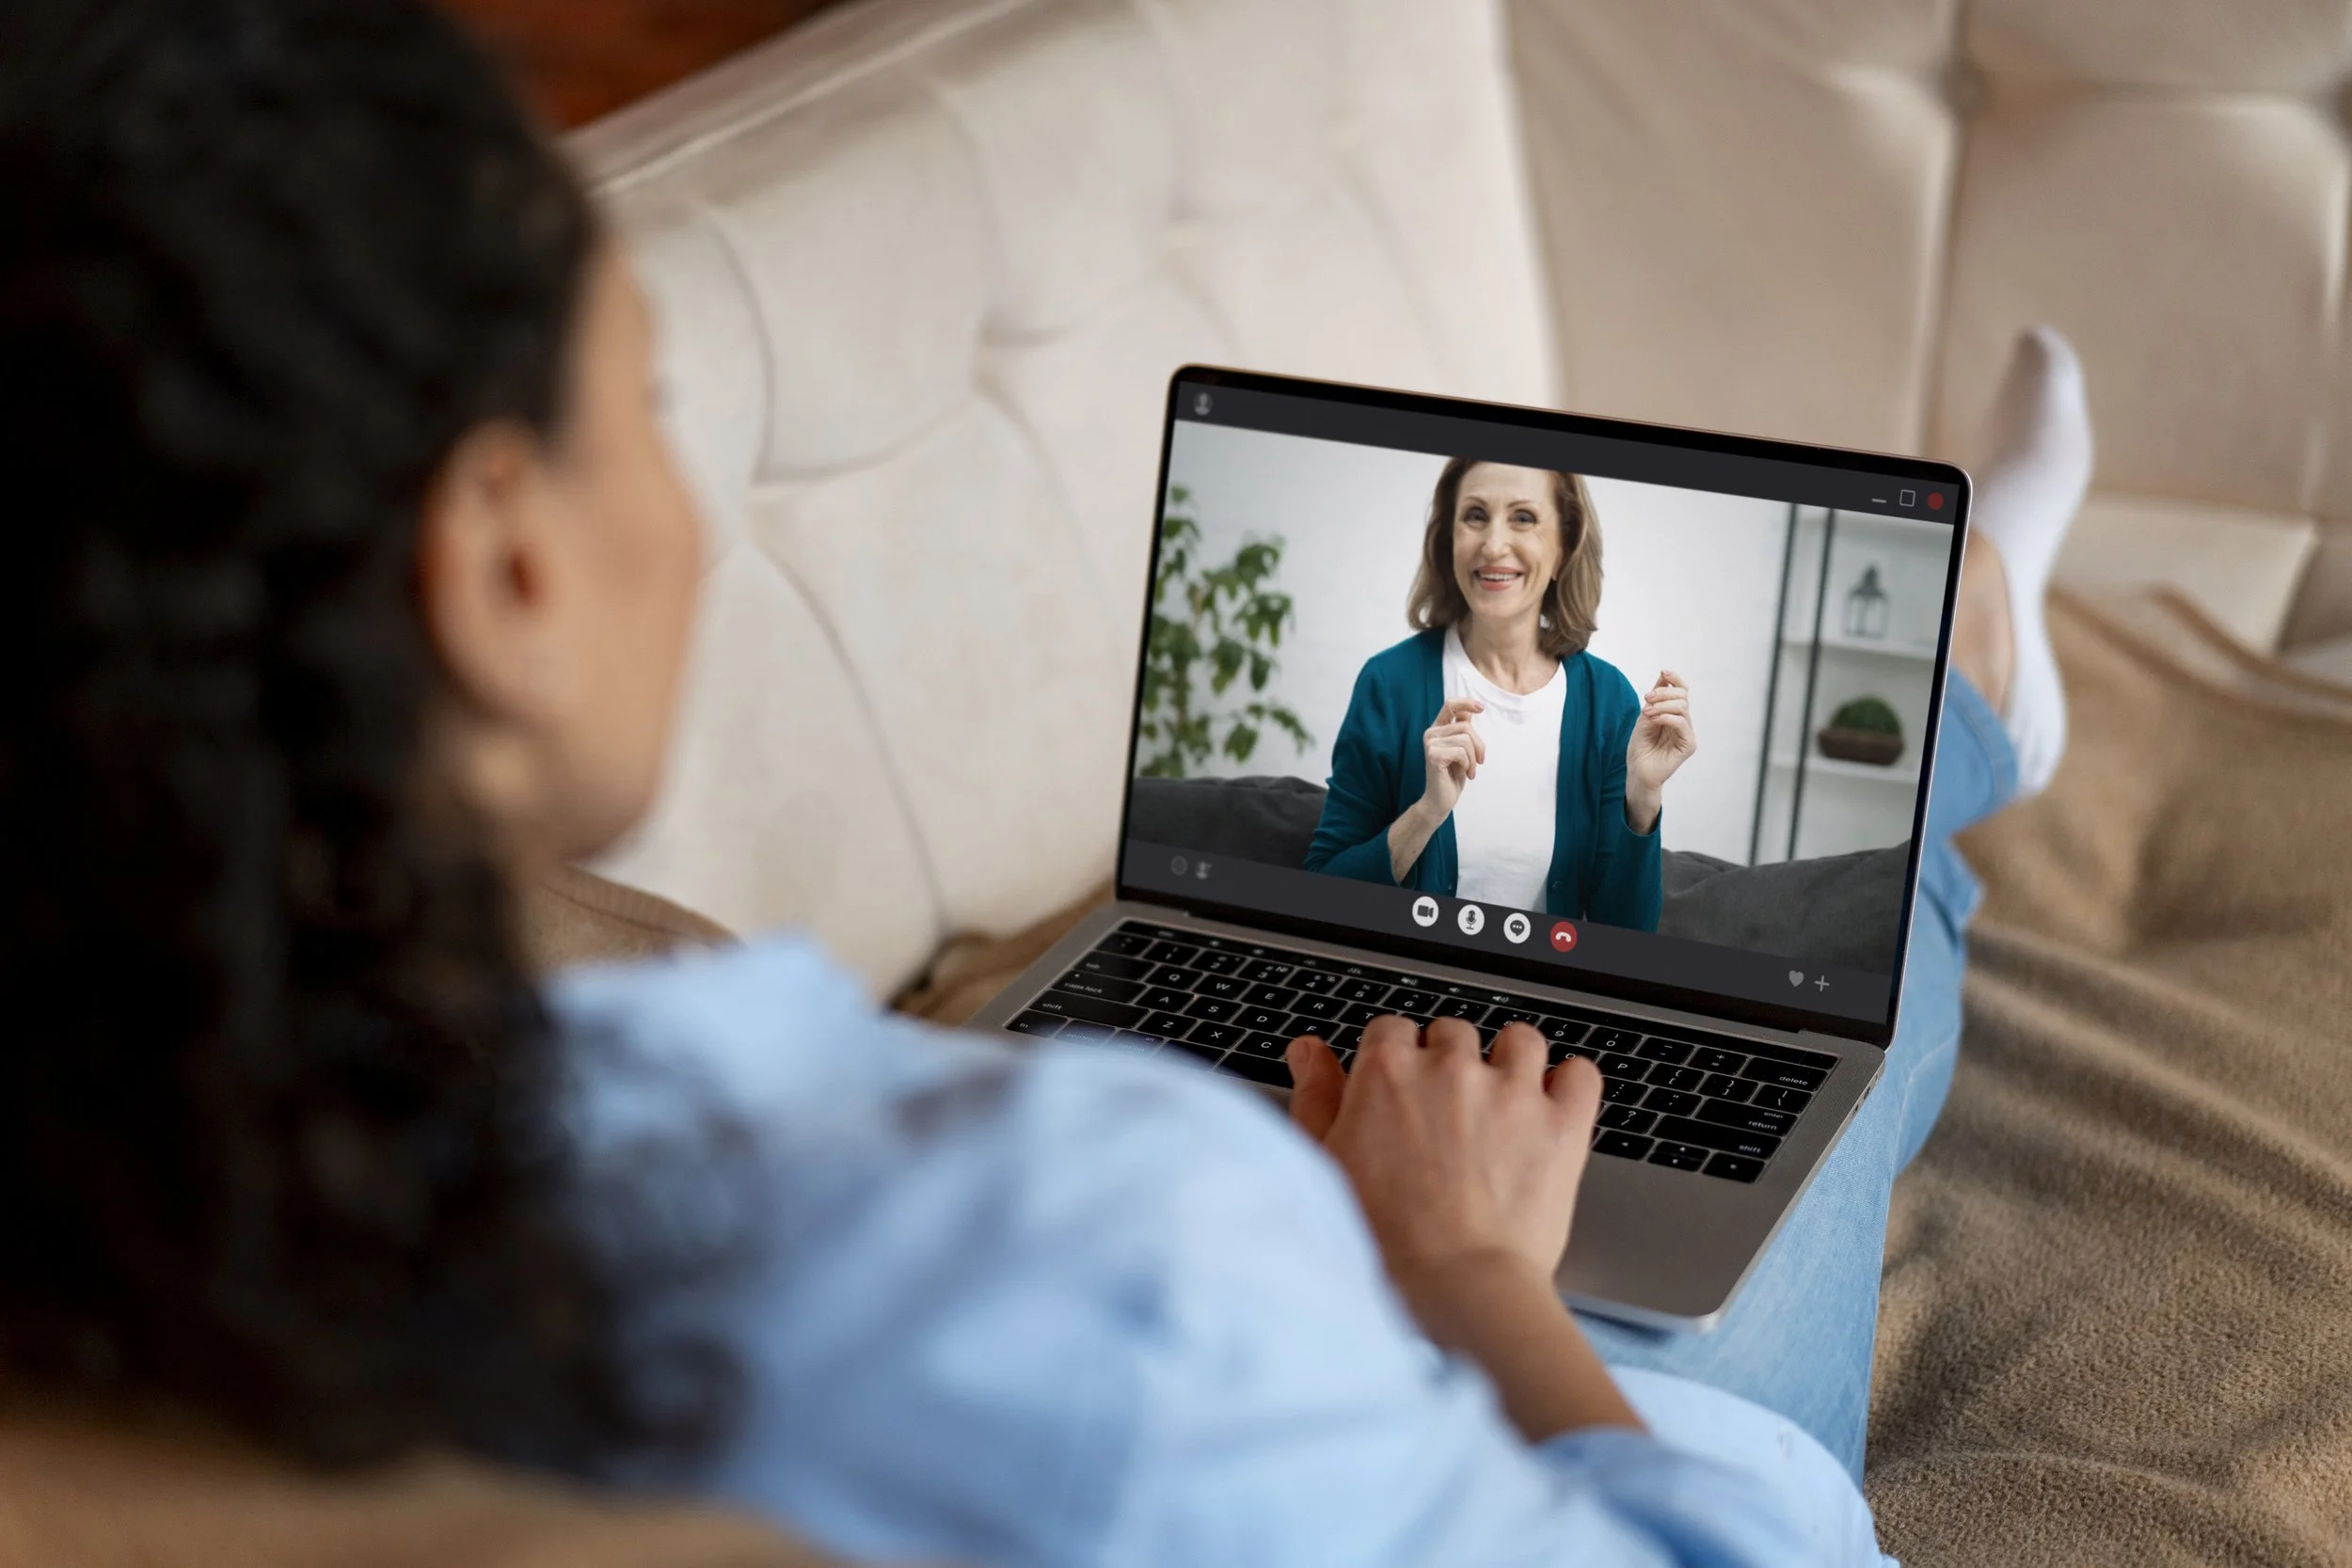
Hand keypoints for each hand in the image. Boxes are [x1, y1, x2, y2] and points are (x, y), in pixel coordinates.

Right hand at [1285, 1019, 1637, 1440]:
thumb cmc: (1383, 1239)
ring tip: (1505, 1102)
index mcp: (1388, 1070)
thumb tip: (1309, 1049)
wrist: (1454, 1288)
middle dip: (1450, 1063)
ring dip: (1511, 1062)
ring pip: (1519, 1041)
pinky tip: (1556, 1103)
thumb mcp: (1327, 1162)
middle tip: (1447, 1113)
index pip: (1392, 1030)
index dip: (1396, 1060)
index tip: (1401, 1091)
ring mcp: (1512, 1091)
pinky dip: (1571, 1082)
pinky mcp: (1562, 1124)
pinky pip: (1581, 1073)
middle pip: (1453, 1033)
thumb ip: (1316, 1095)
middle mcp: (1451, 1067)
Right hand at [1417, 697, 1484, 822]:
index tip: (1482, 708)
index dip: (1467, 702)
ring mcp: (1430, 744)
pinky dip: (1468, 764)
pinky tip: (1464, 773)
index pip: (1450, 705)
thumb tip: (1470, 711)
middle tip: (1480, 762)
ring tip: (1470, 770)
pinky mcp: (1433, 755)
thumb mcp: (1462, 749)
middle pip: (1466, 726)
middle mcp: (1431, 733)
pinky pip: (1461, 752)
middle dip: (1479, 745)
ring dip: (1473, 758)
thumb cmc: (1453, 775)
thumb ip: (1462, 730)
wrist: (1440, 800)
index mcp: (1437, 729)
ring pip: (1465, 739)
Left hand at [1624, 669, 1694, 831]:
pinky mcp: (1689, 744)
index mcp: (1674, 714)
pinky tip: (1653, 720)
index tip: (1663, 672)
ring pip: (1682, 707)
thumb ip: (1655, 699)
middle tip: (1646, 698)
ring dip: (1662, 705)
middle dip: (1663, 692)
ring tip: (1646, 712)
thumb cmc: (1640, 747)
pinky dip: (1666, 717)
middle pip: (1683, 695)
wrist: (1638, 771)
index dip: (1675, 679)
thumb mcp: (1644, 717)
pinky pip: (1681, 723)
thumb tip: (1664, 676)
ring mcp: (1687, 733)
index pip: (1682, 691)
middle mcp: (1683, 722)